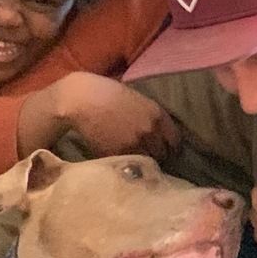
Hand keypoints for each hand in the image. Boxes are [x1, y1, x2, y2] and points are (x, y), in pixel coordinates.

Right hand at [53, 74, 181, 161]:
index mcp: (157, 114)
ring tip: (136, 160)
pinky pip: (130, 164)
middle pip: (162, 154)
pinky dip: (128, 164)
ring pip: (147, 162)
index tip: (166, 150)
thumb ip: (151, 117)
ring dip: (143, 162)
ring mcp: (134, 143)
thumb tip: (159, 134)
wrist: (81, 99)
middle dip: (157, 155)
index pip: (175, 140)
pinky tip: (123, 160)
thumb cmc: (107, 93)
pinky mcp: (118, 153)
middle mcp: (150, 130)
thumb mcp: (137, 100)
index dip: (171, 147)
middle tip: (148, 156)